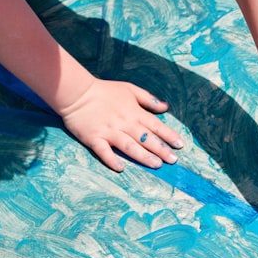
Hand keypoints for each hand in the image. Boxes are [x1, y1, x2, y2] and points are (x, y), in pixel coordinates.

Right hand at [57, 78, 185, 170]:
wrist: (77, 93)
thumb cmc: (105, 91)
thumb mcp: (129, 89)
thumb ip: (148, 99)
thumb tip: (165, 107)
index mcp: (134, 112)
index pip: (155, 125)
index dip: (169, 135)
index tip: (180, 145)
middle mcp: (124, 123)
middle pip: (146, 138)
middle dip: (161, 149)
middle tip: (173, 160)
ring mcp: (109, 132)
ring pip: (129, 146)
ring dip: (143, 156)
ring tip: (156, 165)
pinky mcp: (94, 138)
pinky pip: (104, 151)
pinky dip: (111, 159)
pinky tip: (121, 168)